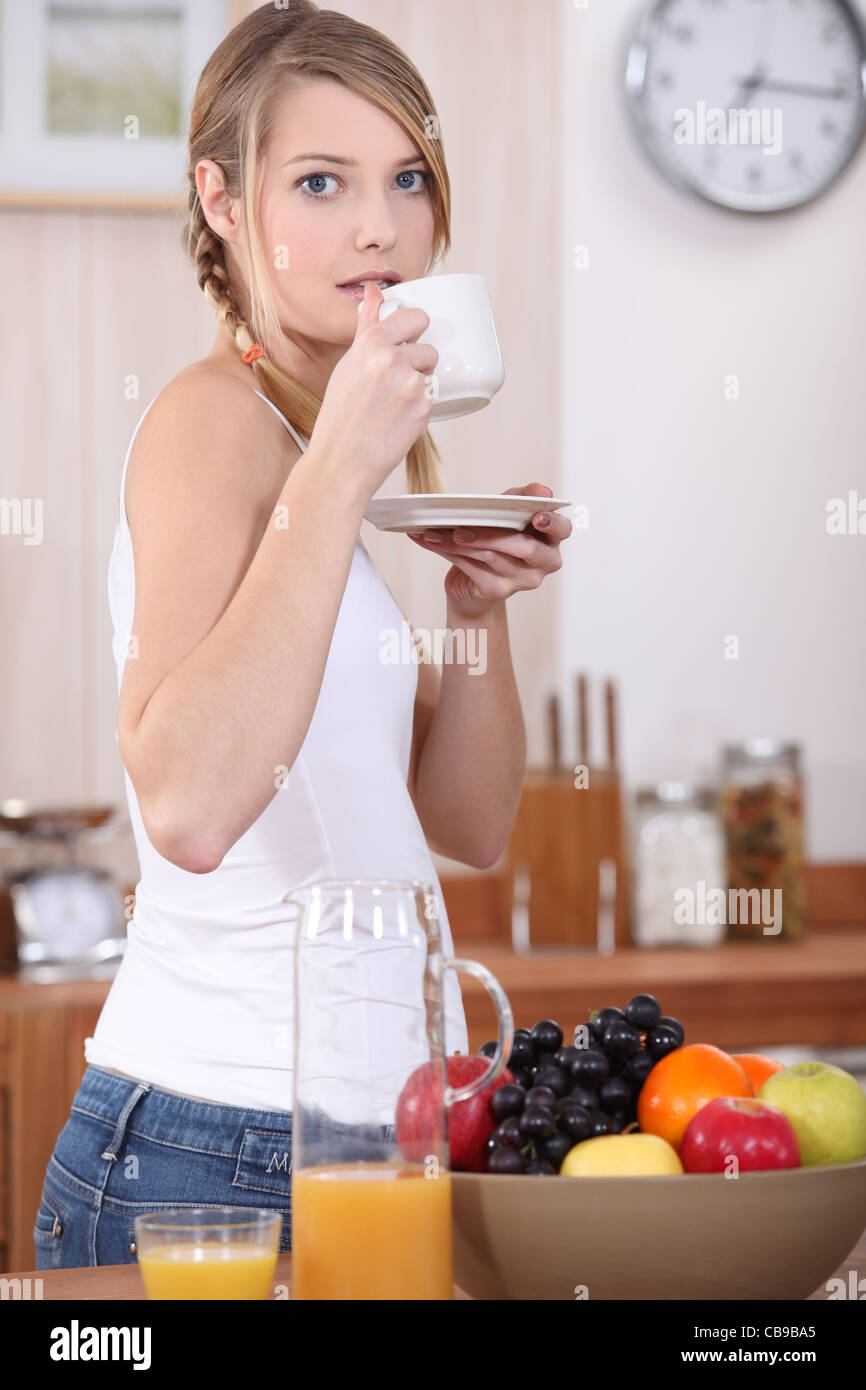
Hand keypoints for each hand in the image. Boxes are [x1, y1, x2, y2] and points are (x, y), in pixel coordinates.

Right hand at [311, 281, 438, 497]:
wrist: (341, 460)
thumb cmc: (340, 414)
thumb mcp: (348, 363)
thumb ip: (367, 326)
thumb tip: (374, 290)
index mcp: (372, 343)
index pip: (415, 317)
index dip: (415, 330)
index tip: (409, 338)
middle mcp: (392, 359)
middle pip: (428, 348)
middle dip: (417, 363)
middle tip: (393, 384)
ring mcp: (411, 384)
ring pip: (431, 374)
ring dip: (419, 385)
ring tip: (393, 404)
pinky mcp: (423, 408)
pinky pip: (431, 398)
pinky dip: (418, 408)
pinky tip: (396, 420)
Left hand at [407, 483, 570, 618]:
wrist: (473, 586)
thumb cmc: (496, 542)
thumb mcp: (507, 515)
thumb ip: (521, 499)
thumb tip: (541, 490)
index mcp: (551, 539)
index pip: (561, 528)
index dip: (551, 522)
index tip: (536, 516)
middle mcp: (544, 562)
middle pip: (525, 547)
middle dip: (492, 535)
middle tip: (462, 528)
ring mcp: (523, 580)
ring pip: (492, 555)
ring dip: (459, 541)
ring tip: (435, 531)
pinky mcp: (499, 591)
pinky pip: (473, 568)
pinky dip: (448, 552)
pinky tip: (430, 541)